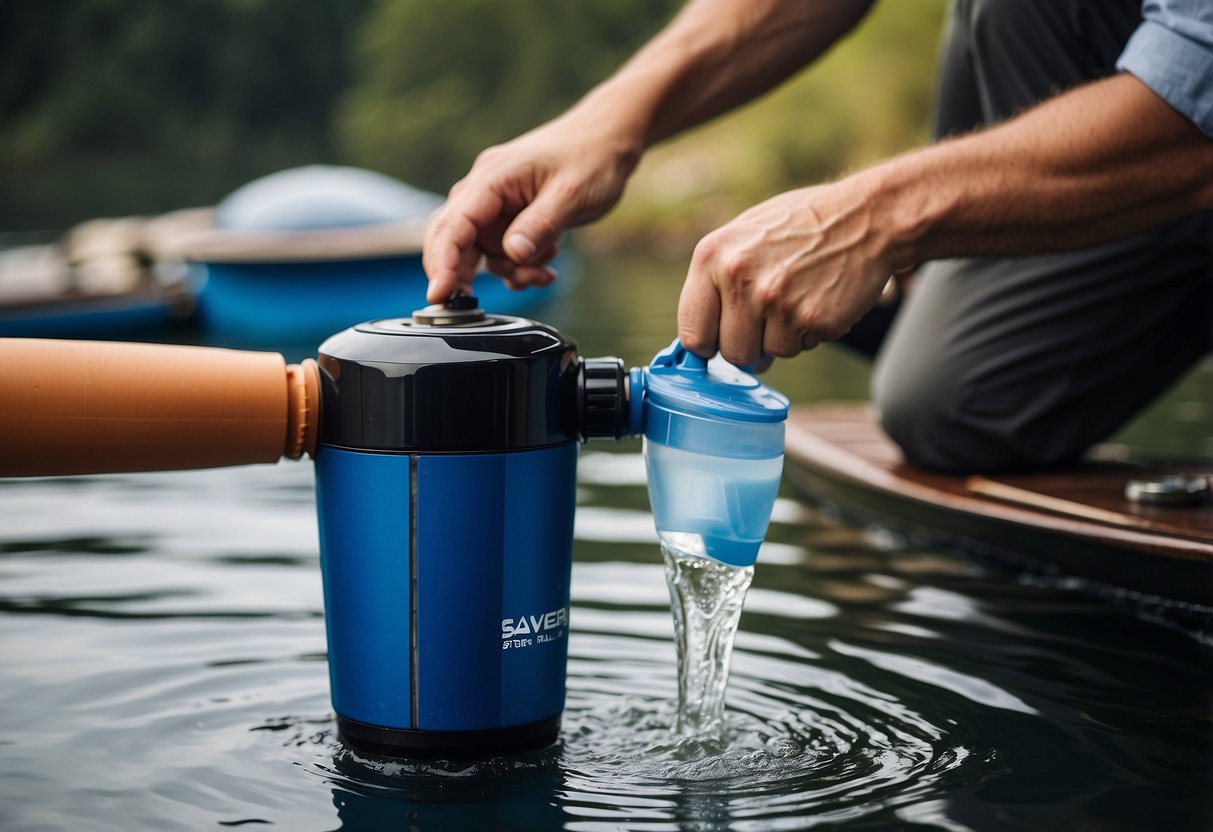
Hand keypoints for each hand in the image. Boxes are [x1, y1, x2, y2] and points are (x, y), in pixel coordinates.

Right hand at [423, 110, 638, 302]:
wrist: (608, 139)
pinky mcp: (509, 214)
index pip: (454, 224)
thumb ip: (539, 226)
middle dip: (465, 274)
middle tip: (476, 302)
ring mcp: (496, 202)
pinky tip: (545, 263)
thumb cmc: (592, 158)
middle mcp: (486, 188)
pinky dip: (518, 265)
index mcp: (493, 178)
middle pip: (453, 239)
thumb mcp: (571, 196)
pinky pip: (500, 249)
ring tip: (544, 271)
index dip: (442, 263)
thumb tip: (513, 253)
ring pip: (482, 251)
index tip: (439, 296)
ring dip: (510, 270)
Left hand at [677, 175, 898, 367]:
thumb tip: (701, 342)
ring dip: (781, 338)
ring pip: (766, 355)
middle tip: (770, 317)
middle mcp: (738, 277)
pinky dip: (807, 335)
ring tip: (797, 298)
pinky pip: (797, 349)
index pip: (692, 333)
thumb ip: (717, 281)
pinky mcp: (810, 319)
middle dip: (750, 345)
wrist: (867, 218)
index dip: (709, 344)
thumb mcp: (744, 236)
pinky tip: (817, 300)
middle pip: (730, 353)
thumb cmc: (801, 228)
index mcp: (713, 255)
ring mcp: (775, 300)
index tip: (721, 342)